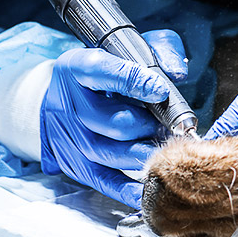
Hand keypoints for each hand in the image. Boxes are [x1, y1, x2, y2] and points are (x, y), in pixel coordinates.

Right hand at [40, 29, 186, 206]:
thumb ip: (158, 52)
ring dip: (142, 153)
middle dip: (147, 125)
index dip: (133, 81)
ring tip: (162, 147)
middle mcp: (69, 103)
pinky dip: (125, 188)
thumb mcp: (129, 48)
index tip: (160, 90)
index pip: (102, 71)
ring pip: (107, 152)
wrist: (61, 97)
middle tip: (168, 126)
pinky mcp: (73, 163)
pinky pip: (101, 180)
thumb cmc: (106, 72)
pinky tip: (147, 186)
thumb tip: (176, 73)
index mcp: (78, 68)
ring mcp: (69, 137)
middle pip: (112, 121)